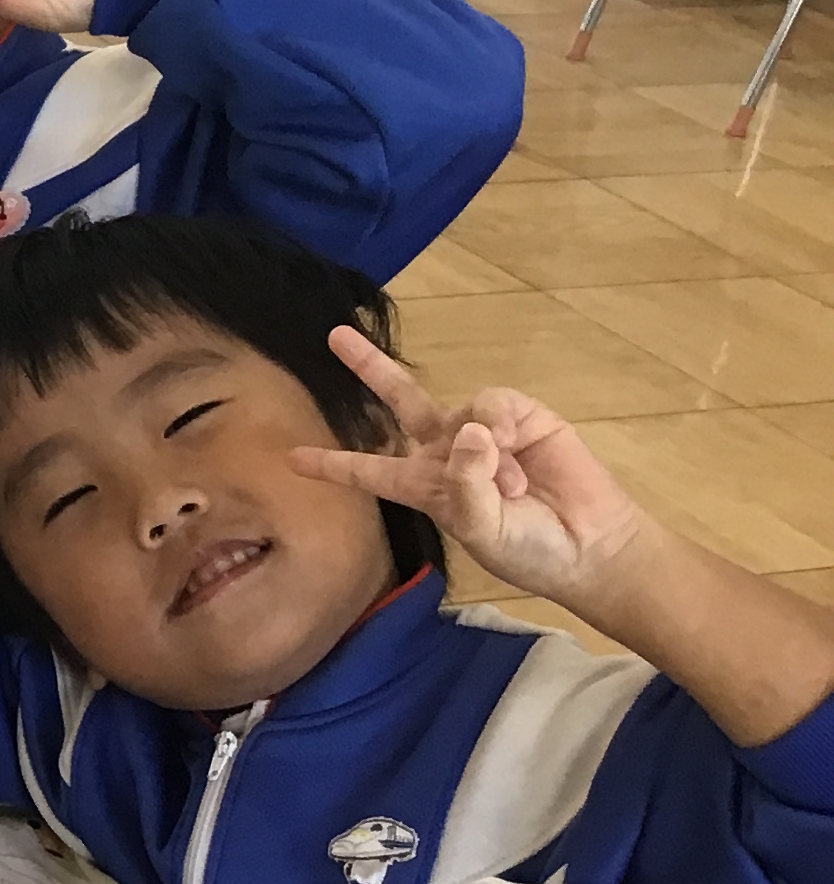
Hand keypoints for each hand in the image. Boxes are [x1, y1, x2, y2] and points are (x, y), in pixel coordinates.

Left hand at [287, 326, 648, 606]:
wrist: (590, 545)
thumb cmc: (528, 549)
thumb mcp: (482, 529)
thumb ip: (466, 484)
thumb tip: (472, 430)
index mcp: (425, 487)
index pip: (371, 471)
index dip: (333, 464)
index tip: (293, 457)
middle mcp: (447, 452)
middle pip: (401, 403)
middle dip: (370, 367)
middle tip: (337, 335)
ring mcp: (485, 431)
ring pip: (458, 412)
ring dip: (483, 449)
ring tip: (512, 484)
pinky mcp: (523, 416)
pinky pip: (494, 404)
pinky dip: (503, 424)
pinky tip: (520, 447)